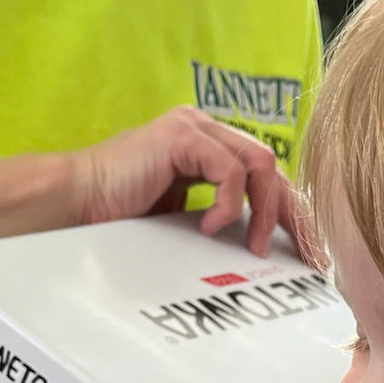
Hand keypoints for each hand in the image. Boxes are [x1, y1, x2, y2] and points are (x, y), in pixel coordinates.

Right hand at [67, 107, 290, 255]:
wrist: (77, 202)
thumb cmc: (121, 215)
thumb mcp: (184, 217)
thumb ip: (220, 216)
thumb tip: (263, 245)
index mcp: (210, 147)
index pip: (268, 176)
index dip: (292, 213)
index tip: (306, 252)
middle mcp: (207, 130)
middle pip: (274, 168)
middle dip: (293, 215)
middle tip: (305, 255)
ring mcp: (194, 127)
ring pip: (261, 164)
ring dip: (264, 211)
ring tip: (254, 246)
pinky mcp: (181, 136)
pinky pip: (229, 170)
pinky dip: (229, 204)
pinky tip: (209, 227)